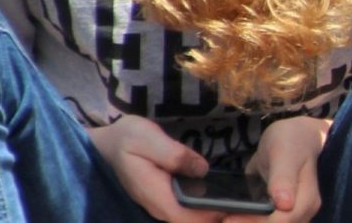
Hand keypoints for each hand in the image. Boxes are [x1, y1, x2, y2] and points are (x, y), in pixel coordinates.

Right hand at [88, 115, 226, 221]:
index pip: (188, 218)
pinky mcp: (167, 201)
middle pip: (192, 222)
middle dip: (215, 216)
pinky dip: (204, 207)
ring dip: (211, 213)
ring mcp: (162, 206)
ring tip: (237, 200)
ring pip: (191, 219)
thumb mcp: (148, 138)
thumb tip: (201, 169)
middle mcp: (159, 208)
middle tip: (242, 204)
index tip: (233, 206)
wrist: (108, 147)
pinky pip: (188, 210)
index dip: (211, 216)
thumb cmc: (127, 140)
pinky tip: (221, 195)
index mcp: (156, 196)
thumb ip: (175, 154)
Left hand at [227, 117, 328, 222]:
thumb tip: (285, 205)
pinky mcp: (276, 214)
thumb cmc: (292, 141)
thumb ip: (284, 177)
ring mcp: (289, 215)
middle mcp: (300, 214)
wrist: (296, 138)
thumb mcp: (285, 152)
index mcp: (306, 200)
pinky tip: (225, 215)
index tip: (228, 219)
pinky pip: (261, 222)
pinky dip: (244, 220)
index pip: (282, 221)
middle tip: (217, 219)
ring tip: (217, 218)